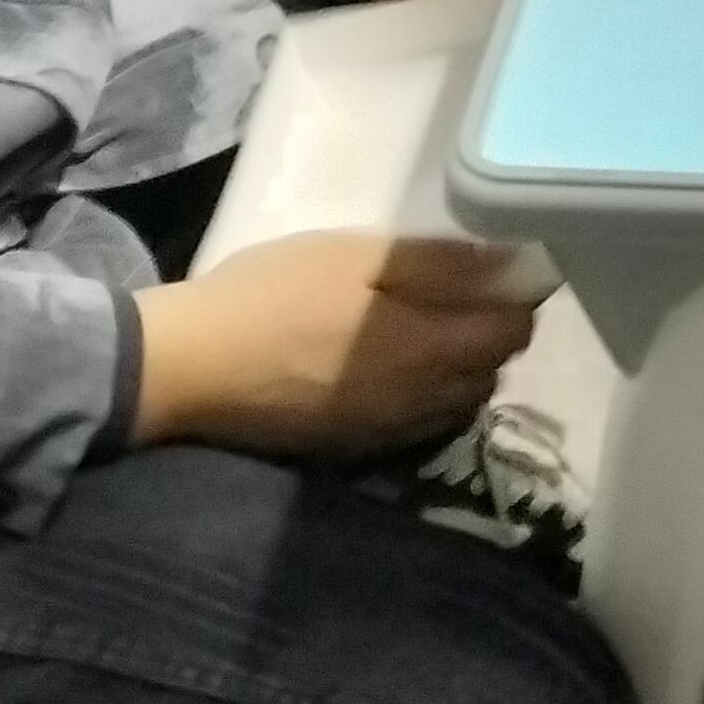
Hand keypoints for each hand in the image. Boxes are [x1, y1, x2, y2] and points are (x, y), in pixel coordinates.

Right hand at [130, 231, 546, 457]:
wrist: (187, 367)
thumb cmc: (271, 295)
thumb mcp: (354, 257)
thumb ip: (439, 264)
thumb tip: (511, 264)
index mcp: (429, 350)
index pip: (513, 331)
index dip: (516, 296)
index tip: (497, 269)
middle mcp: (421, 403)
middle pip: (491, 371)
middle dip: (491, 333)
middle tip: (459, 292)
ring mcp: (387, 432)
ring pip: (456, 401)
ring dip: (460, 367)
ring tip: (423, 326)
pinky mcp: (353, 447)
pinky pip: (418, 422)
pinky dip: (425, 394)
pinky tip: (389, 363)